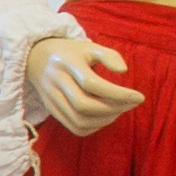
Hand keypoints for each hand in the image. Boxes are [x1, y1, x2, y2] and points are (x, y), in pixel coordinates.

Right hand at [24, 31, 141, 134]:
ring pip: (79, 120)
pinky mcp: (52, 110)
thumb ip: (109, 55)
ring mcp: (52, 99)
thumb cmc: (70, 53)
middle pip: (84, 105)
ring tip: (120, 110)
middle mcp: (56, 82)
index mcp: (67, 63)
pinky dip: (94, 127)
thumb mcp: (88, 47)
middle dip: (113, 108)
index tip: (139, 96)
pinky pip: (74, 127)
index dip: (117, 94)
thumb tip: (124, 70)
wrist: (36, 58)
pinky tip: (106, 117)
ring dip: (105, 120)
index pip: (91, 84)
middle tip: (131, 104)